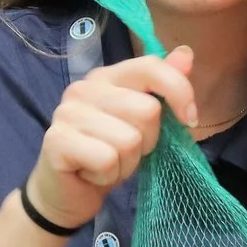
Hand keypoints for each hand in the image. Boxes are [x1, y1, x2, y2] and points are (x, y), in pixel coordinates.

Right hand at [25, 46, 197, 229]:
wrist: (69, 193)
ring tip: (110, 164)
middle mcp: (84, 88)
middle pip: (147, 111)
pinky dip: (109, 175)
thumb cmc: (109, 154)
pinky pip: (107, 160)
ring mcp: (67, 112)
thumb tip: (186, 53)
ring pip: (129, 140)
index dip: (179, 92)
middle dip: (148, 142)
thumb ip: (164, 88)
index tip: (189, 120)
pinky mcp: (57, 140)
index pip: (151, 66)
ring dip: (127, 163)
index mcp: (108, 77)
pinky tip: (94, 174)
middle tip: (126, 152)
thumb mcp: (144, 123)